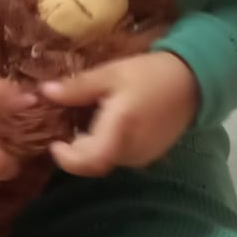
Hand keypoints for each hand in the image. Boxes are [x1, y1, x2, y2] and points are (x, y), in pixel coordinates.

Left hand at [42, 52, 200, 177]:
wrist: (192, 81)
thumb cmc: (150, 74)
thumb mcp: (110, 74)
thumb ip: (77, 87)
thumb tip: (44, 92)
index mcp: (121, 130)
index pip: (89, 161)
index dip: (67, 159)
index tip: (54, 144)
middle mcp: (132, 150)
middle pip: (95, 161)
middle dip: (77, 149)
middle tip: (67, 127)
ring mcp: (143, 156)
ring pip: (107, 159)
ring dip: (93, 147)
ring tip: (87, 122)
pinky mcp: (151, 156)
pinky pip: (121, 156)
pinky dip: (108, 145)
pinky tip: (108, 125)